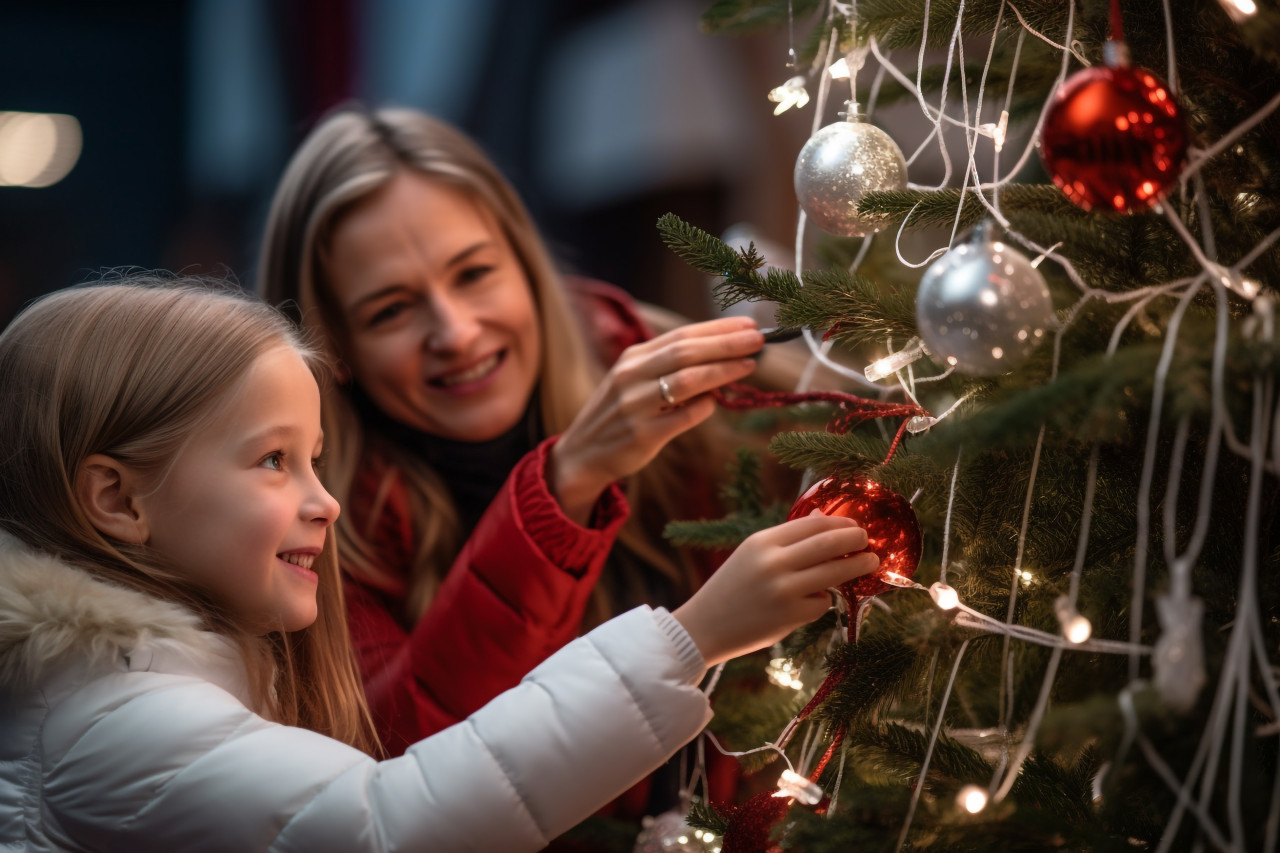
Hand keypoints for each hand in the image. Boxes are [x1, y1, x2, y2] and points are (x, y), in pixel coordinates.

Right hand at [548, 316, 763, 523]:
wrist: (582, 454)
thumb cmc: (619, 414)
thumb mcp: (635, 381)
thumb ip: (670, 369)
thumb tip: (719, 358)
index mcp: (632, 358)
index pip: (681, 335)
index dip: (717, 329)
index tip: (748, 326)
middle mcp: (631, 376)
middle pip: (686, 352)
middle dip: (726, 344)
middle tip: (758, 340)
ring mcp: (635, 405)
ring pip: (687, 381)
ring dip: (722, 371)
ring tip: (748, 366)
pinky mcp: (642, 434)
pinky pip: (683, 417)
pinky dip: (704, 408)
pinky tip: (717, 403)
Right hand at [672, 512, 878, 666]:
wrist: (704, 626)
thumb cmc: (731, 588)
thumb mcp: (751, 554)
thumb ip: (786, 539)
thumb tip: (823, 519)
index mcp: (762, 542)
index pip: (813, 524)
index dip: (839, 522)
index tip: (853, 524)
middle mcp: (774, 562)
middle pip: (829, 543)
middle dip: (856, 538)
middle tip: (868, 540)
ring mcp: (784, 590)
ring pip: (834, 572)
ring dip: (857, 565)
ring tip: (870, 562)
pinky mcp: (790, 617)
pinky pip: (822, 603)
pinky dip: (823, 600)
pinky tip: (812, 601)